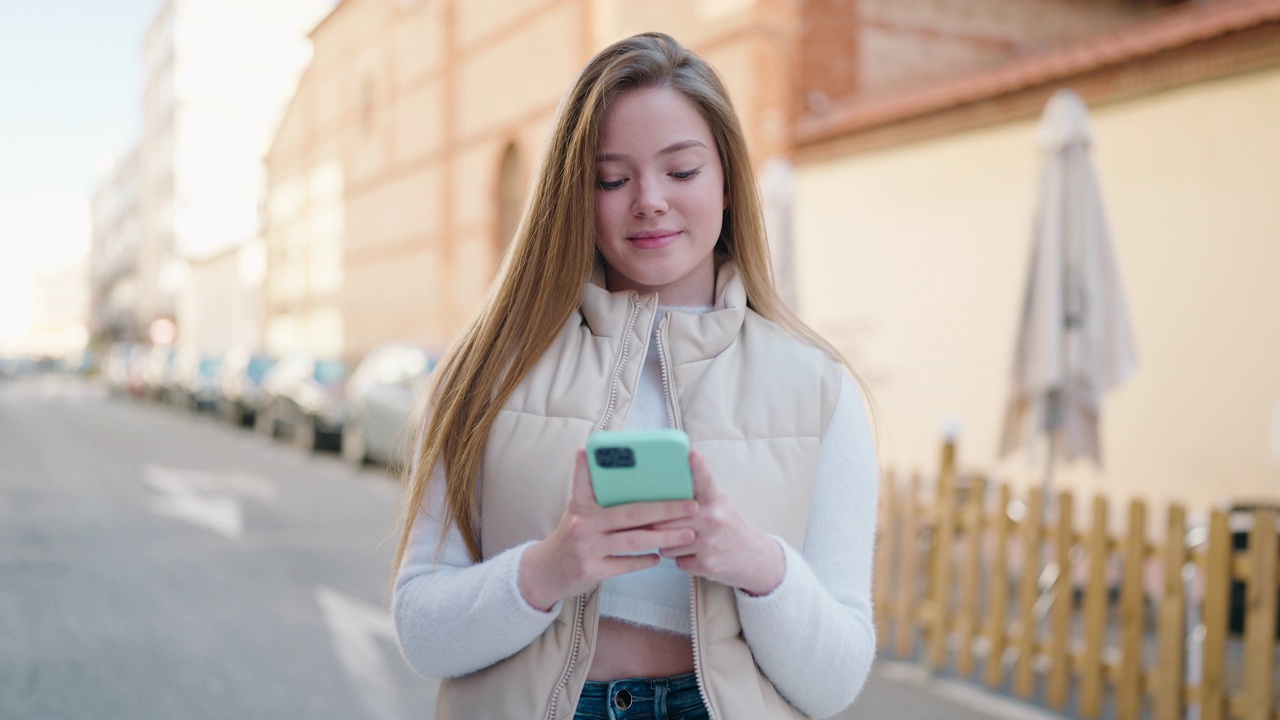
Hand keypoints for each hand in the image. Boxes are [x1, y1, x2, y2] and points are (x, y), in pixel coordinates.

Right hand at [519, 450, 698, 611]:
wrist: (546, 572)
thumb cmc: (571, 536)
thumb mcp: (576, 511)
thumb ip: (594, 493)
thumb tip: (618, 472)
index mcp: (580, 505)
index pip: (586, 480)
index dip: (591, 465)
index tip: (602, 449)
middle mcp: (583, 524)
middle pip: (630, 513)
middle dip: (664, 508)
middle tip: (691, 505)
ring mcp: (587, 548)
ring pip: (633, 541)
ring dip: (663, 537)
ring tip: (687, 533)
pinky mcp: (592, 570)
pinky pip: (625, 564)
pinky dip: (643, 561)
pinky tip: (660, 557)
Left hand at [656, 450, 784, 596]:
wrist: (754, 557)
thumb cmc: (728, 525)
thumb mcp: (719, 502)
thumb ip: (696, 492)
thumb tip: (662, 483)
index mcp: (716, 499)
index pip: (705, 479)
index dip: (698, 466)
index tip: (692, 453)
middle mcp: (713, 518)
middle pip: (665, 519)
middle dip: (660, 524)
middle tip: (665, 523)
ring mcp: (709, 542)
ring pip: (666, 543)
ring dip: (670, 544)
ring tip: (686, 540)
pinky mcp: (706, 564)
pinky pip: (676, 561)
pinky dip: (682, 560)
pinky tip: (696, 554)